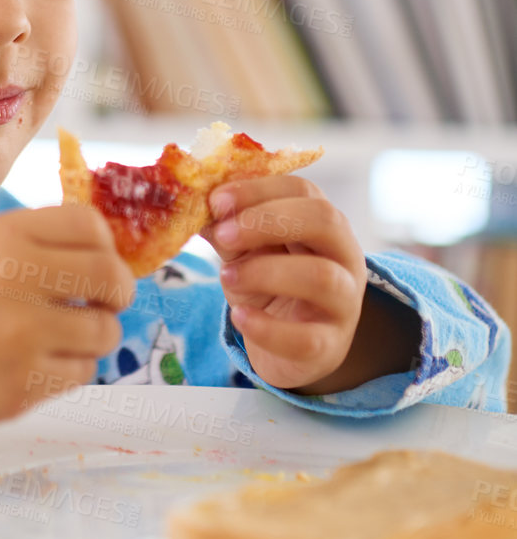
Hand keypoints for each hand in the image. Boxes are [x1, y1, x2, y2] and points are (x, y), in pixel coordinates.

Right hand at [0, 205, 135, 443]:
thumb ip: (35, 243)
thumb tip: (108, 254)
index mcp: (6, 236)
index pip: (91, 226)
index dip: (106, 247)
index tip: (97, 265)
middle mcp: (18, 278)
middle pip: (112, 279)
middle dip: (117, 294)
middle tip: (103, 304)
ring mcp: (22, 335)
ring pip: (104, 333)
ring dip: (92, 336)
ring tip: (61, 338)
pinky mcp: (23, 384)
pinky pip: (81, 374)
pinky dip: (68, 371)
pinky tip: (36, 365)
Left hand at [201, 173, 380, 392]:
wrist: (287, 349)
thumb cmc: (268, 287)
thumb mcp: (245, 252)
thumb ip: (227, 230)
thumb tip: (194, 206)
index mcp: (323, 223)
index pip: (302, 191)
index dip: (259, 190)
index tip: (216, 200)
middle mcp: (344, 256)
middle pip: (324, 221)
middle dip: (267, 221)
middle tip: (223, 235)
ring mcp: (344, 303)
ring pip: (322, 277)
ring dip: (266, 272)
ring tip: (226, 277)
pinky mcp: (330, 346)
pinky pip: (307, 338)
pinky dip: (268, 328)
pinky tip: (239, 317)